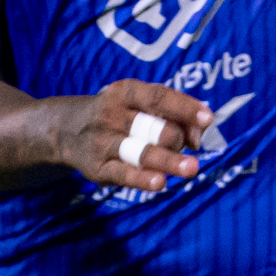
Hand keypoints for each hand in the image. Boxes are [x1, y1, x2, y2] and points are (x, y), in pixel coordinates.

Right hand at [46, 81, 213, 192]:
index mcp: (124, 93)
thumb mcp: (137, 104)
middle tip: (187, 146)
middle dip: (177, 138)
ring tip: (191, 168)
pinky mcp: (97, 167)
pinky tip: (159, 182)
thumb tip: (197, 140)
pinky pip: (123, 174)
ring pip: (141, 151)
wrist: (67, 130)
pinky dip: (142, 179)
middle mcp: (111, 115)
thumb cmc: (118, 115)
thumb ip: (170, 116)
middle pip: (155, 127)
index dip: (185, 108)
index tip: (208, 119)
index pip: (158, 97)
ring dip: (168, 160)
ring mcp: (102, 142)